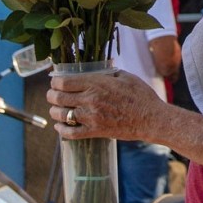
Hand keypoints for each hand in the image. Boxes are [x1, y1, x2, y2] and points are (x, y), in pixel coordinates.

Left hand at [47, 68, 162, 139]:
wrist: (152, 119)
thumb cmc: (141, 95)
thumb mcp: (124, 76)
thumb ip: (106, 72)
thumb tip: (95, 70)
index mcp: (95, 83)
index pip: (63, 82)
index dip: (54, 81)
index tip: (55, 82)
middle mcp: (90, 99)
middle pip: (58, 97)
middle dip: (51, 95)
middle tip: (51, 95)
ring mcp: (92, 117)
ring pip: (61, 115)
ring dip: (54, 112)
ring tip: (55, 109)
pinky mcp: (96, 131)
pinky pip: (71, 133)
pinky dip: (61, 130)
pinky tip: (60, 126)